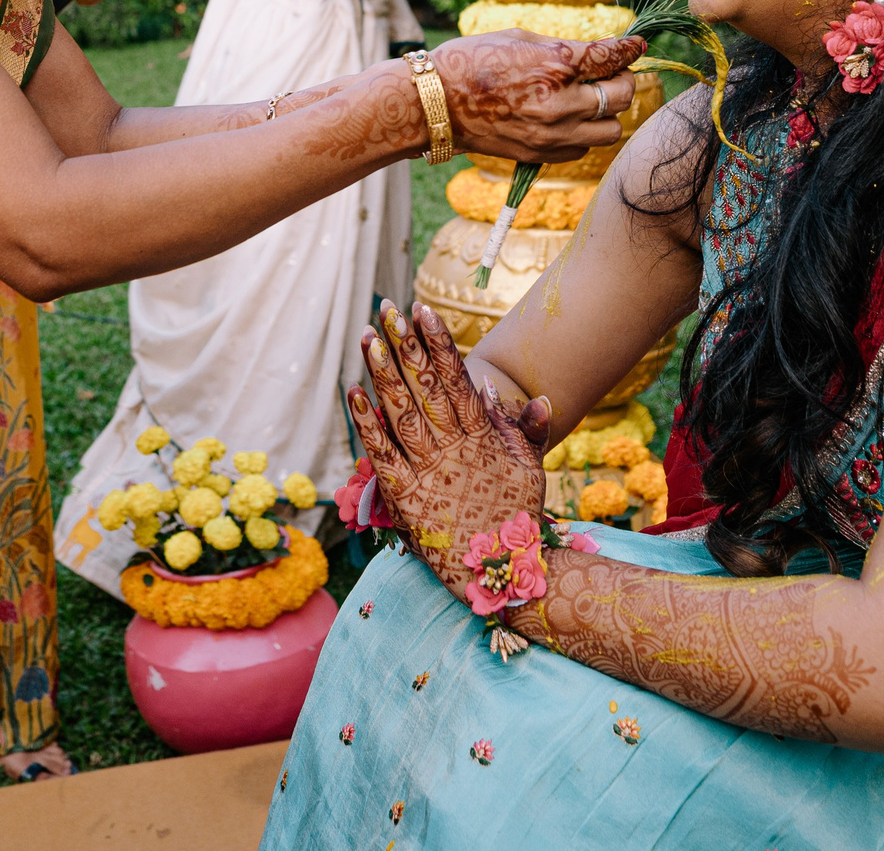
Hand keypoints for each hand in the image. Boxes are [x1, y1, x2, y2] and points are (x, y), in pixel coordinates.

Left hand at [348, 302, 549, 607]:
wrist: (504, 573)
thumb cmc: (516, 519)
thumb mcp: (530, 469)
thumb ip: (522, 429)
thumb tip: (510, 391)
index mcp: (482, 437)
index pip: (456, 379)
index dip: (438, 344)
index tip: (423, 311)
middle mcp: (454, 448)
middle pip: (424, 387)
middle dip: (405, 345)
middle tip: (387, 309)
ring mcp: (428, 472)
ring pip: (401, 412)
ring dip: (382, 373)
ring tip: (368, 338)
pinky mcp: (406, 497)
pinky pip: (381, 454)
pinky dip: (366, 423)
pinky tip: (352, 392)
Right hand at [432, 31, 640, 162]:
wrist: (433, 103)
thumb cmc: (471, 61)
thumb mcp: (520, 38)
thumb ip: (564, 48)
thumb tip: (599, 53)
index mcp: (555, 65)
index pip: (611, 57)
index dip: (630, 48)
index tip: (637, 45)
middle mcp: (560, 103)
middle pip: (622, 96)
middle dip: (621, 80)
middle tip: (609, 73)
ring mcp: (552, 134)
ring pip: (612, 130)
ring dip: (607, 113)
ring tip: (589, 100)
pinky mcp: (542, 154)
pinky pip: (585, 148)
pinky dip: (584, 133)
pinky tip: (567, 119)